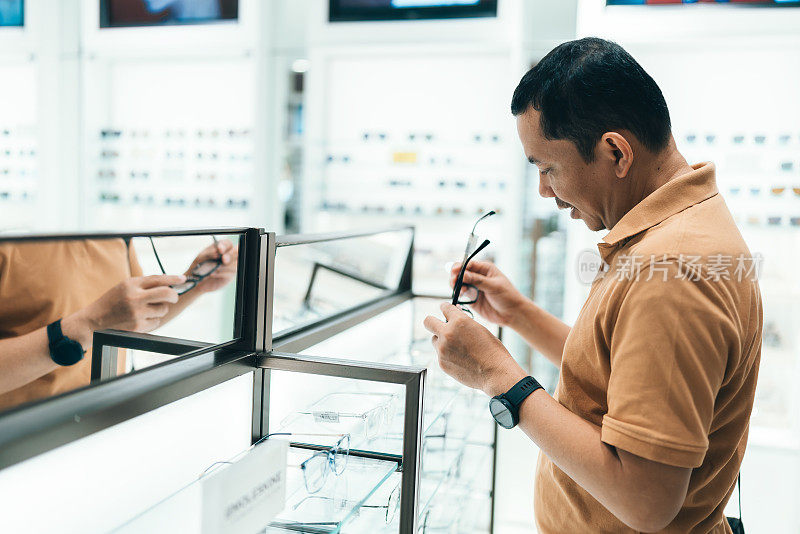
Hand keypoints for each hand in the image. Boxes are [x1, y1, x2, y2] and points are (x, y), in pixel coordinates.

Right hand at [69, 274, 184, 339]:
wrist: (93, 322)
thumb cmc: (112, 303)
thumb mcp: (124, 287)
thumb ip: (144, 285)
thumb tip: (169, 284)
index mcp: (131, 284)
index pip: (158, 279)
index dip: (173, 279)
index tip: (183, 278)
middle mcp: (134, 297)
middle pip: (166, 294)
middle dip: (174, 296)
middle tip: (173, 297)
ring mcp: (137, 313)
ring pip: (163, 309)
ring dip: (160, 310)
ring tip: (146, 310)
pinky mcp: (138, 326)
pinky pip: (156, 322)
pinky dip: (153, 321)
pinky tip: (141, 320)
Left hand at [188, 239, 237, 293]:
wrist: (196, 280)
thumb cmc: (198, 267)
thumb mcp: (201, 258)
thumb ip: (210, 253)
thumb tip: (218, 253)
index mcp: (221, 248)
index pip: (228, 243)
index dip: (225, 246)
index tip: (220, 250)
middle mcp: (228, 255)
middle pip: (235, 252)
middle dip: (229, 256)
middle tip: (223, 259)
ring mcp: (231, 265)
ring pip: (234, 264)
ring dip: (224, 267)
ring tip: (213, 269)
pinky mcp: (230, 275)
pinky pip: (229, 273)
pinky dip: (220, 274)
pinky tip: (212, 274)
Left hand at [423, 303, 525, 396]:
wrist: (495, 373)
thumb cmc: (492, 351)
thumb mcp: (479, 329)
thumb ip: (463, 323)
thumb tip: (453, 319)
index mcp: (459, 321)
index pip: (444, 308)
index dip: (445, 308)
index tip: (444, 310)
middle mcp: (447, 333)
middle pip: (428, 322)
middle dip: (433, 322)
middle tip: (439, 325)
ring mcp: (442, 349)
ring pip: (434, 340)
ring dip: (441, 340)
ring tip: (457, 347)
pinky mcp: (442, 363)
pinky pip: (440, 355)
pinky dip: (447, 355)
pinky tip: (461, 359)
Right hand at [449, 260, 526, 327]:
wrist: (512, 314)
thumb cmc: (507, 296)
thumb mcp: (494, 286)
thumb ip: (477, 280)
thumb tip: (462, 274)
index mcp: (485, 269)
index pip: (469, 264)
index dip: (460, 266)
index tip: (455, 271)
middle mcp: (478, 276)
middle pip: (461, 273)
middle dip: (456, 276)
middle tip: (454, 282)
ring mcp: (474, 287)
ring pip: (459, 283)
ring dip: (456, 285)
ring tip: (459, 290)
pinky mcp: (471, 298)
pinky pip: (461, 294)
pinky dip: (458, 294)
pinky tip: (460, 295)